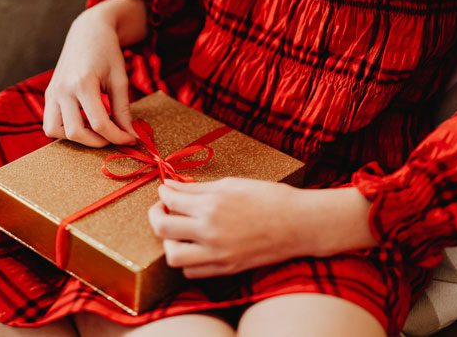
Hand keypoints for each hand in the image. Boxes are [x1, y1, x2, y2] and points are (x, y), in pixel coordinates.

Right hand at [43, 0, 146, 146]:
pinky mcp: (49, 94)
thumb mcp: (119, 79)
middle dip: (97, 142)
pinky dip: (65, 130)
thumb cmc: (107, 53)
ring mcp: (52, 92)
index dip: (117, 137)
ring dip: (76, 138)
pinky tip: (84, 122)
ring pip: (55, 131)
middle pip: (75, 132)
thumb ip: (123, 110)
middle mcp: (62, 89)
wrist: (88, 32)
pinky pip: (50, 122)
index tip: (130, 140)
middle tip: (114, 137)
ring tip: (96, 130)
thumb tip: (130, 136)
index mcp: (83, 83)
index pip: (99, 123)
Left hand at [148, 178, 376, 278]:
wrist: (300, 224)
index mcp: (211, 206)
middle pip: (162, 229)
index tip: (166, 190)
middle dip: (156, 216)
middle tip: (163, 209)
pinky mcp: (227, 268)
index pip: (170, 200)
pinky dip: (187, 260)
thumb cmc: (270, 198)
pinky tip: (193, 246)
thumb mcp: (232, 184)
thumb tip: (171, 186)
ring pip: (173, 256)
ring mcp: (218, 254)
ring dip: (169, 242)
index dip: (164, 193)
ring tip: (177, 231)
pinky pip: (192, 271)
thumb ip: (198, 188)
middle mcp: (210, 232)